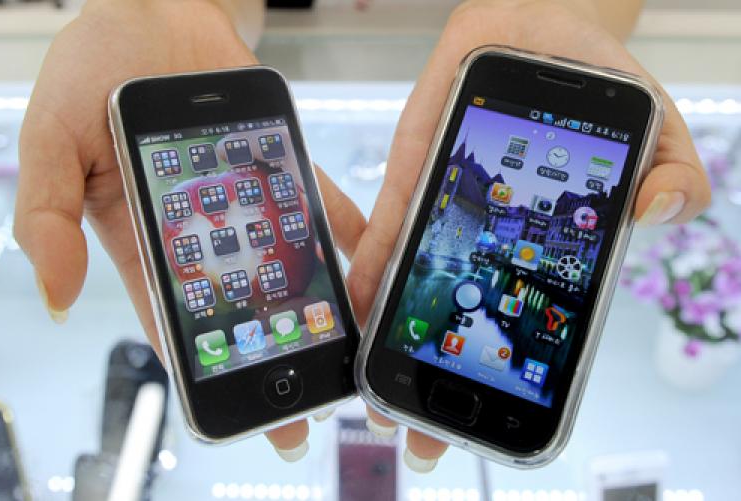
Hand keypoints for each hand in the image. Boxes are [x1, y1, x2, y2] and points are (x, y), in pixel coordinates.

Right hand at [13, 0, 364, 460]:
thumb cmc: (95, 67)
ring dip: (313, 305)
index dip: (200, 364)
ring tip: (347, 350)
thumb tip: (53, 296)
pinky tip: (367, 267)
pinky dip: (340, 233)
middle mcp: (198, 229)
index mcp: (141, 236)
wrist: (154, 9)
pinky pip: (313, 203)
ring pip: (281, 262)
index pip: (172, 314)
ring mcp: (242, 199)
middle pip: (238, 303)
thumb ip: (47, 215)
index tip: (232, 408)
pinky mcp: (277, 164)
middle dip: (268, 351)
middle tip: (305, 405)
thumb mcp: (51, 140)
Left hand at [348, 0, 710, 471]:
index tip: (491, 419)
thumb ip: (667, 167)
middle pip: (459, 321)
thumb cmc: (586, 81)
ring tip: (375, 388)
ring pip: (415, 287)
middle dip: (437, 377)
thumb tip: (659, 209)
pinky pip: (386, 230)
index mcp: (543, 246)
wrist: (531, 30)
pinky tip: (361, 303)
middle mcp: (490, 243)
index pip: (525, 322)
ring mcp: (446, 215)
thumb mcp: (648, 124)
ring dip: (394, 337)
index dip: (508, 373)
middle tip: (415, 436)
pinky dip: (371, 266)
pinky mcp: (410, 181)